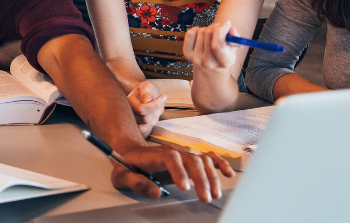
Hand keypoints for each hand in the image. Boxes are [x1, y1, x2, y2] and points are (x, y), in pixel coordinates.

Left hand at [111, 144, 233, 201]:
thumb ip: (136, 182)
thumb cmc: (126, 164)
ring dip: (211, 176)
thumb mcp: (121, 176)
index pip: (170, 158)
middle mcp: (172, 152)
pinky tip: (227, 173)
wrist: (130, 153)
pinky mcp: (188, 160)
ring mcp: (182, 155)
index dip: (179, 171)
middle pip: (191, 160)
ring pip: (202, 160)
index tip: (184, 187)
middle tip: (204, 197)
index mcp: (155, 155)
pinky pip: (208, 158)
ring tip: (214, 194)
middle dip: (201, 179)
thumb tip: (155, 191)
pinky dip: (220, 164)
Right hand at [126, 80, 165, 135]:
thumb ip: (146, 91)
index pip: (141, 109)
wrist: (144, 95)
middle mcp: (128, 113)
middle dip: (156, 111)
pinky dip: (152, 124)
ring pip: (146, 127)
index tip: (161, 97)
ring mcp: (132, 122)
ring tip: (155, 110)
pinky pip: (146, 132)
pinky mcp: (137, 129)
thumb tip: (147, 100)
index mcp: (129, 102)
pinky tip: (153, 116)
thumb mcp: (147, 85)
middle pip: (145, 119)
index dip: (155, 105)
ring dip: (155, 118)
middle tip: (159, 103)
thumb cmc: (145, 91)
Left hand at [185, 21, 239, 72]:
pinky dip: (196, 30)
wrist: (211, 65)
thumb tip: (230, 28)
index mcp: (225, 62)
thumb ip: (234, 37)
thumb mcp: (233, 46)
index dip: (222, 31)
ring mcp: (196, 59)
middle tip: (220, 27)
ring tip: (211, 35)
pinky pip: (190, 33)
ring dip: (207, 29)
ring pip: (201, 31)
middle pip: (208, 34)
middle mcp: (209, 63)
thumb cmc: (224, 52)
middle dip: (216, 26)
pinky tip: (201, 35)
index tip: (227, 23)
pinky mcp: (187, 54)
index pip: (218, 46)